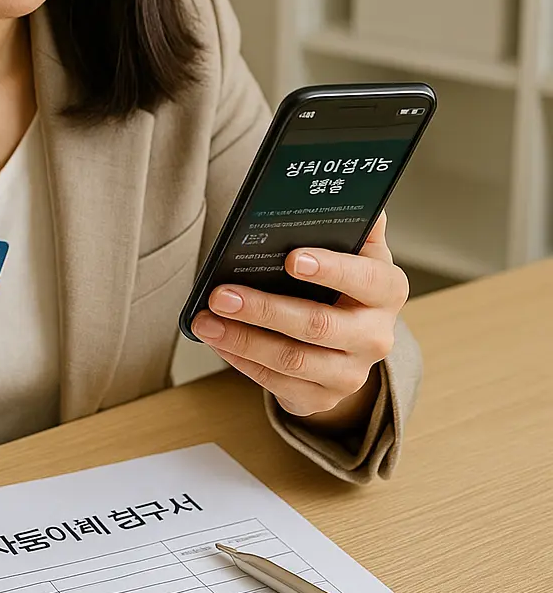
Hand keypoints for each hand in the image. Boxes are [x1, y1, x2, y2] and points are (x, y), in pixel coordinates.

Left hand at [191, 212, 406, 427]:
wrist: (350, 344)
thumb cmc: (344, 284)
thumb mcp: (354, 251)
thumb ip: (351, 224)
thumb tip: (359, 195)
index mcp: (386, 291)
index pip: (365, 279)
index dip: (331, 269)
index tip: (290, 258)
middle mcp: (376, 336)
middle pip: (318, 325)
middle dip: (264, 309)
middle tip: (220, 293)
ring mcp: (351, 373)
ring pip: (292, 359)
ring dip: (242, 339)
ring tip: (205, 320)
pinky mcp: (321, 397)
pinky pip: (276, 383)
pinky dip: (241, 360)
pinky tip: (217, 339)